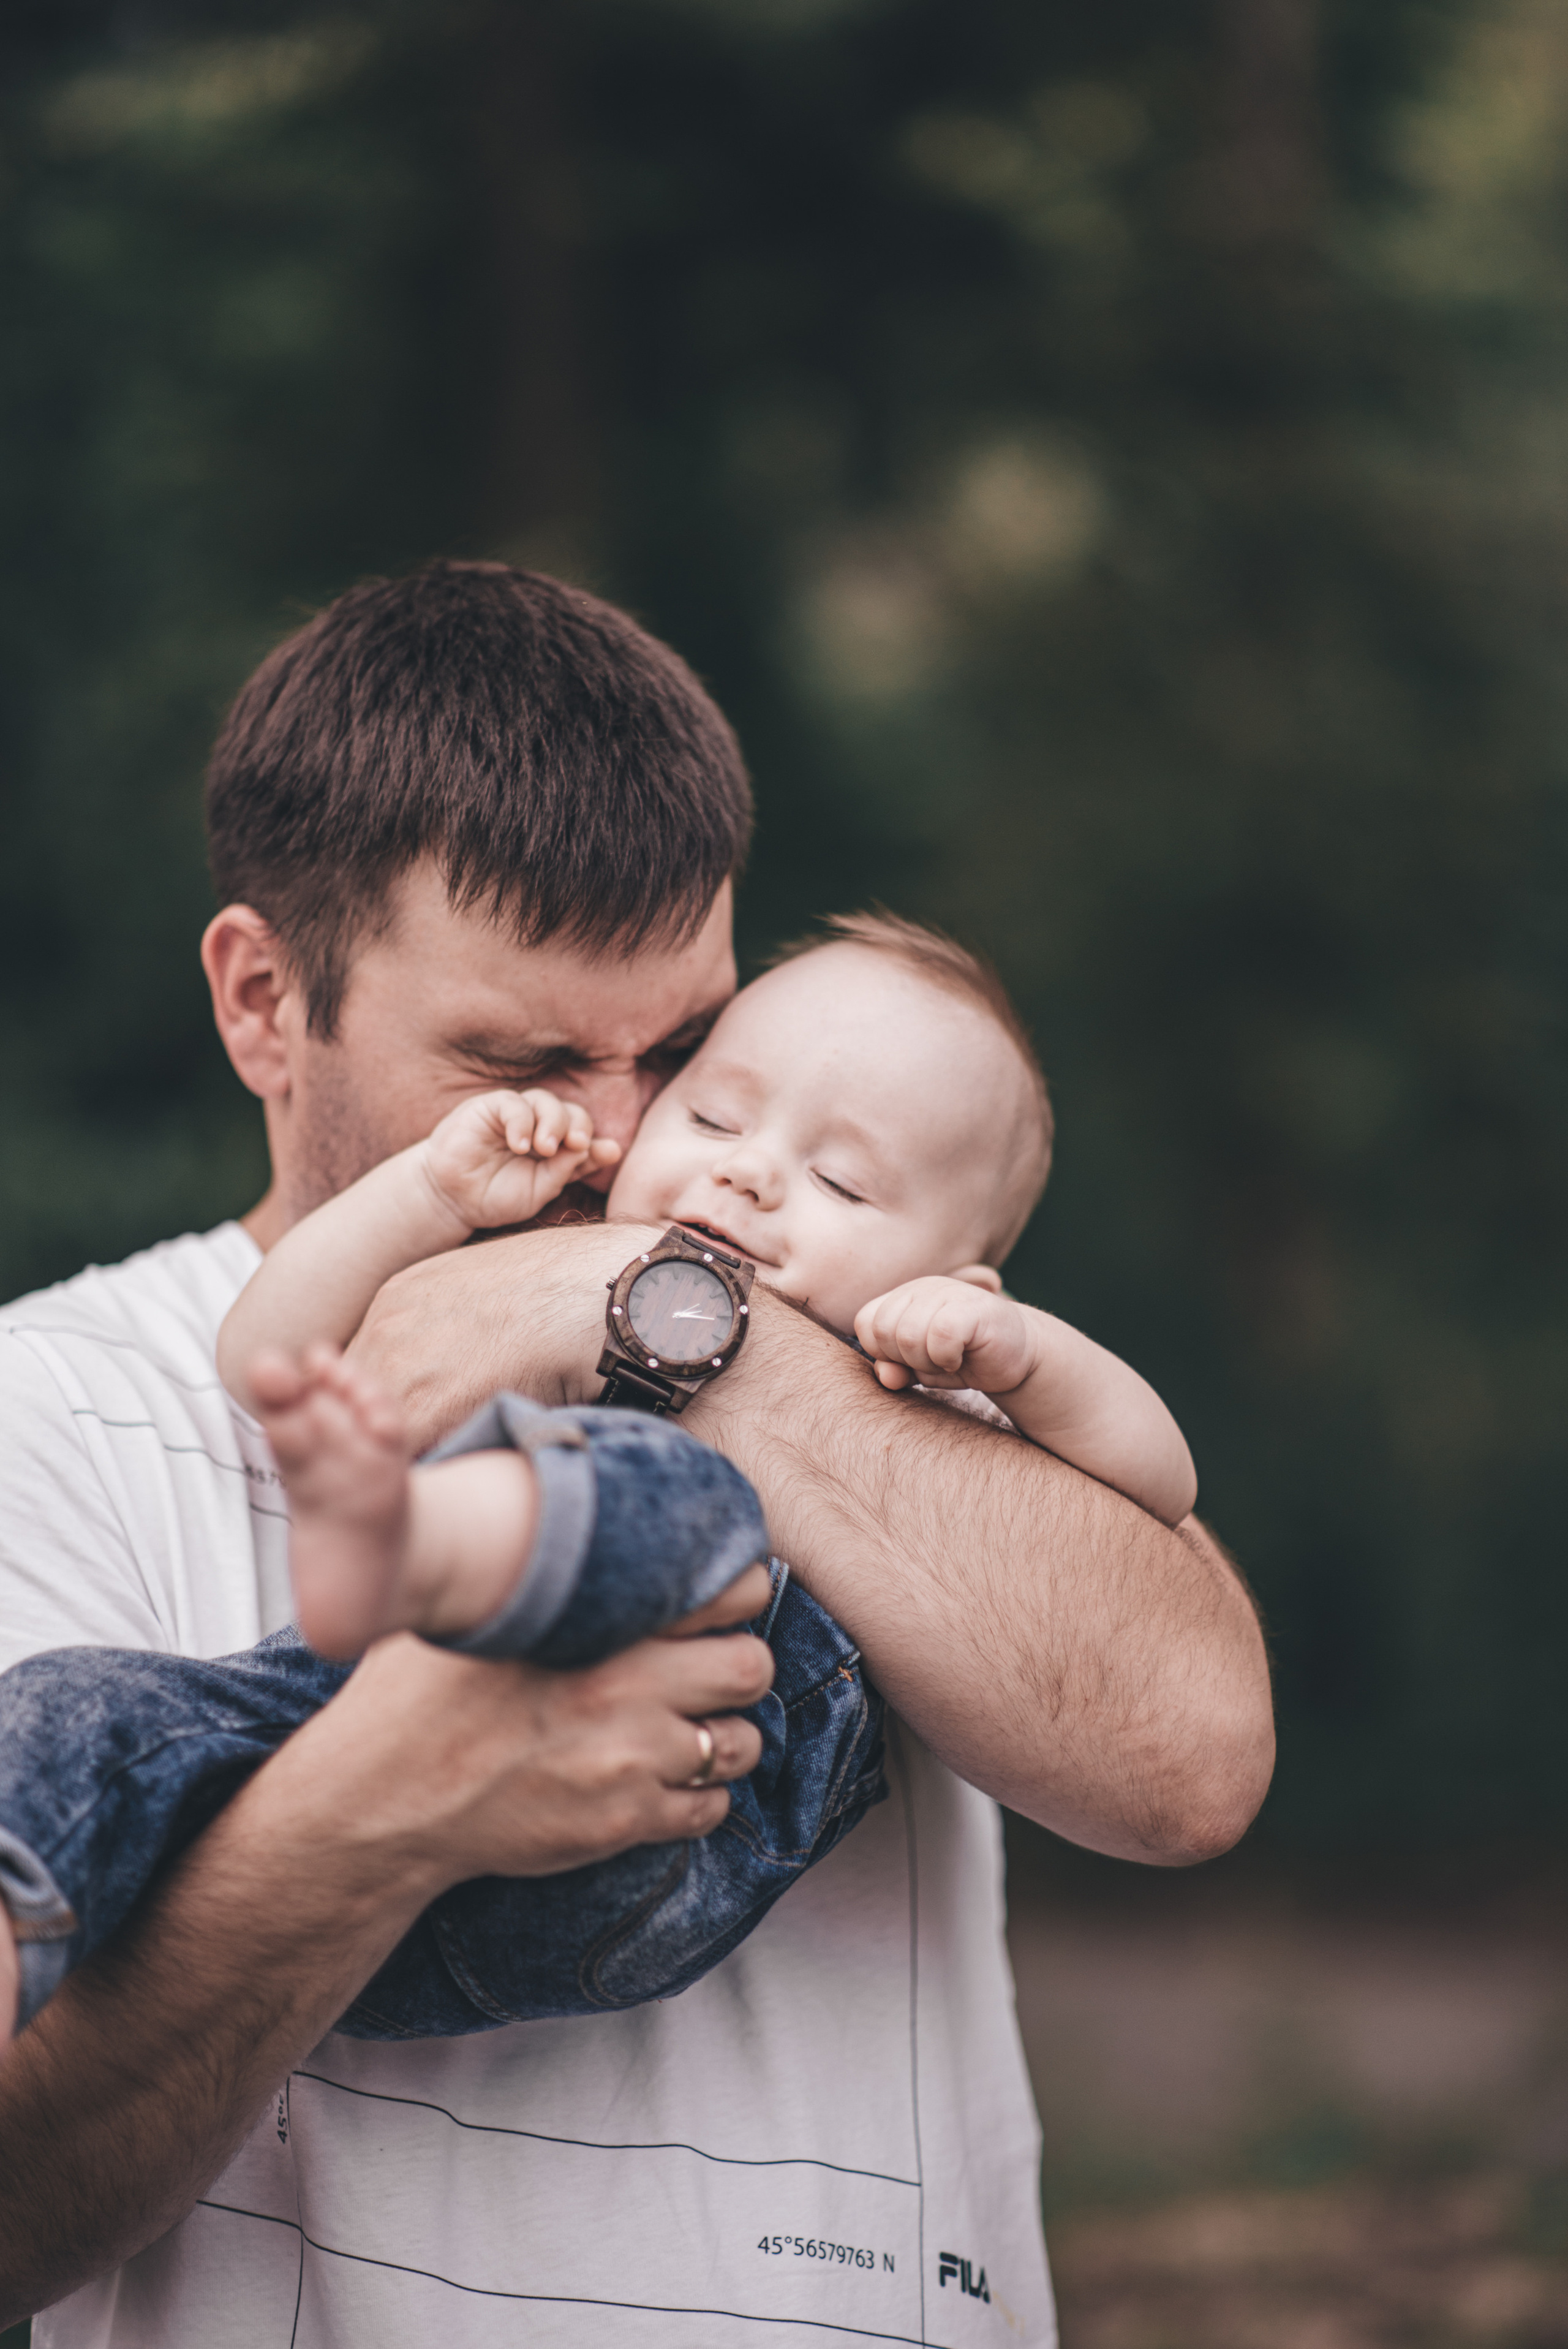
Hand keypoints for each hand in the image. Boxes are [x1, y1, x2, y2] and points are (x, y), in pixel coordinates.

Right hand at [334, 1601, 773, 1893]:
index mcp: (593, 1622)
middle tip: (707, 1668)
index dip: (735, 1592)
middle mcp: (625, 1687)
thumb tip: (551, 1500)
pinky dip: (698, 1793)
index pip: (723, 1590)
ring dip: (723, 1734)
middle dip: (735, 1665)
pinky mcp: (624, 1822)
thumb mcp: (467, 1605)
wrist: (383, 1800)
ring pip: (741, 1742)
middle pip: (749, 1665)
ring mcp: (630, 1759)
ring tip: (687, 1726)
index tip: (721, 1601)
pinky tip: (661, 1777)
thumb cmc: (415, 1695)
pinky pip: (710, 1807)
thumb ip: (524, 1561)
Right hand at [420, 1089, 621, 1233]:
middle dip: (579, 1127)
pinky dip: (521, 1121)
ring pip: (546, 1101)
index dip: (598, 1144)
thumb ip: (568, 1169)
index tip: (609, 1152)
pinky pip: (513, 1103)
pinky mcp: (489, 1107)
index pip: (585, 1137)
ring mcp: (516, 1115)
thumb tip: (610, 1148)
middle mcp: (540, 1126)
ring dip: (553, 1122)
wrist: (452, 1199)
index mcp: (557, 1148)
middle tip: (576, 1147)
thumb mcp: (540, 1189)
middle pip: (571, 1113)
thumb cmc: (496, 1196)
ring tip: (545, 1149)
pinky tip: (519, 1145)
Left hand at [854, 1276, 1038, 1395]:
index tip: (910, 1362)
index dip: (882, 1352)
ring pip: (907, 1335)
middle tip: (934, 1362)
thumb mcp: (921, 1369)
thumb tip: (885, 1376)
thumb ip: (895, 1369)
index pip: (866, 1322)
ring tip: (948, 1360)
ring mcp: (948, 1292)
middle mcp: (922, 1288)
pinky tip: (961, 1358)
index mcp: (904, 1296)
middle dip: (905, 1359)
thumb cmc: (964, 1360)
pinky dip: (946, 1358)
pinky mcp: (972, 1307)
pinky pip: (939, 1337)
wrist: (1019, 1356)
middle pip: (882, 1330)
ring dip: (927, 1362)